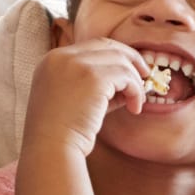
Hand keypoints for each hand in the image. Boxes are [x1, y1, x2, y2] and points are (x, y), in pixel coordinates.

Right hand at [22, 39, 147, 157]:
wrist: (50, 149)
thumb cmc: (62, 133)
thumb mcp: (76, 101)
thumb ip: (98, 87)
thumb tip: (130, 83)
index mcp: (52, 60)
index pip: (91, 47)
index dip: (114, 56)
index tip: (129, 72)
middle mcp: (61, 57)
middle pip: (107, 46)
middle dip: (130, 59)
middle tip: (145, 77)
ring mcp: (76, 64)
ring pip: (120, 60)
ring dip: (135, 81)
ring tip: (137, 102)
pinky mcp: (92, 77)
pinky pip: (126, 76)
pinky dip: (135, 91)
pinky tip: (135, 108)